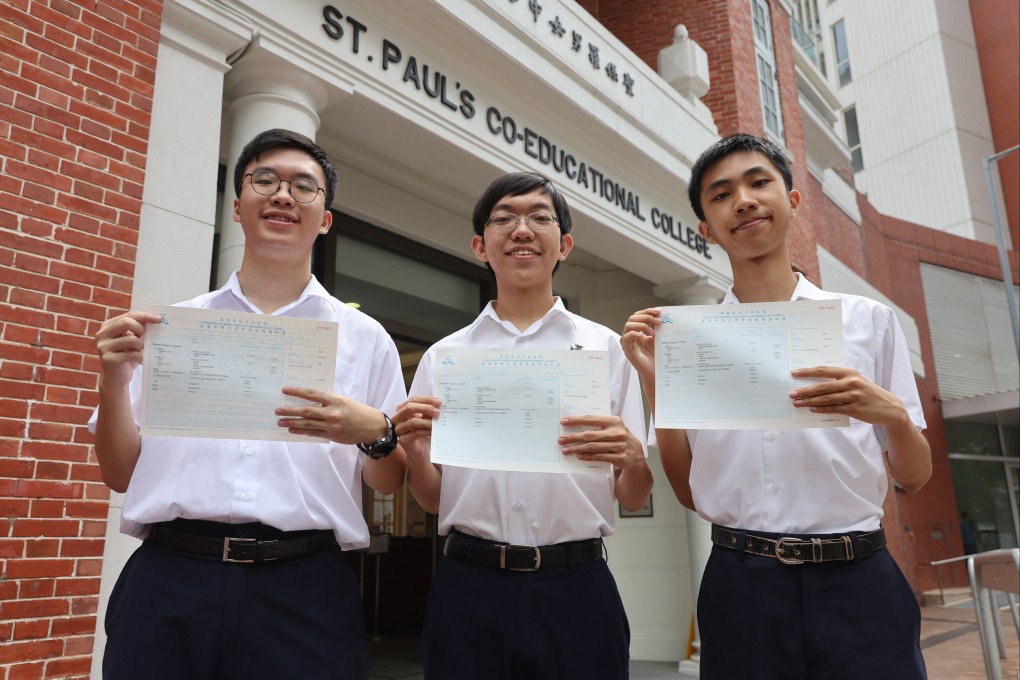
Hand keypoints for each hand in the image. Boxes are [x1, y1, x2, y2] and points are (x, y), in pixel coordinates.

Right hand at [95, 311, 163, 388]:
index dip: (145, 316)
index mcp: (108, 326)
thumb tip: (156, 318)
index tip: (159, 319)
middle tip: (146, 337)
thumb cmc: (127, 356)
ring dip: (141, 346)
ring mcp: (103, 347)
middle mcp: (102, 334)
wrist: (116, 378)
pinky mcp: (108, 359)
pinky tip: (141, 361)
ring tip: (141, 351)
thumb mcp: (132, 340)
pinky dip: (140, 357)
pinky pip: (131, 354)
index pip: (128, 315)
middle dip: (141, 329)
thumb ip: (139, 329)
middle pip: (127, 322)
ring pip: (131, 339)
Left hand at [275, 386, 386, 443]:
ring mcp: (331, 425)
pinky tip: (292, 430)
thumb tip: (307, 400)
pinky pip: (313, 433)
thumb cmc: (356, 411)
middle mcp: (332, 412)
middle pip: (306, 410)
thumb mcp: (343, 401)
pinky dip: (301, 431)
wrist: (371, 426)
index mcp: (335, 399)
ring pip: (307, 423)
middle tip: (277, 410)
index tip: (284, 390)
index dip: (297, 392)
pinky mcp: (332, 435)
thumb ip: (327, 401)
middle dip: (290, 410)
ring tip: (280, 422)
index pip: (312, 394)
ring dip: (292, 422)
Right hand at [391, 395, 440, 461]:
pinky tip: (433, 431)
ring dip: (427, 421)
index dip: (426, 399)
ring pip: (412, 422)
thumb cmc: (422, 432)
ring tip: (437, 422)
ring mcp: (399, 429)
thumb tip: (438, 403)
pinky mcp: (403, 440)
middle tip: (438, 411)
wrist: (420, 451)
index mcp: (402, 409)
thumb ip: (429, 411)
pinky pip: (415, 433)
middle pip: (409, 408)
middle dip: (425, 408)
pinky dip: (426, 431)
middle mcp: (397, 418)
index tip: (438, 401)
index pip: (413, 400)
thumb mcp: (426, 419)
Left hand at [559, 414, 643, 470]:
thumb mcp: (613, 428)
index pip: (591, 419)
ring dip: (577, 449)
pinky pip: (599, 457)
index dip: (576, 420)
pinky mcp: (619, 457)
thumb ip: (599, 425)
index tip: (563, 422)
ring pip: (593, 447)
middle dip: (573, 437)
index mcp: (614, 421)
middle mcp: (617, 432)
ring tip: (565, 450)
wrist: (636, 454)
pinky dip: (587, 457)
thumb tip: (575, 426)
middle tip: (560, 439)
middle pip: (590, 435)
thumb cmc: (619, 438)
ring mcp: (619, 445)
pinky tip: (578, 456)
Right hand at [621, 308, 660, 380]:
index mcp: (637, 331)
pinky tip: (644, 336)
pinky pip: (626, 337)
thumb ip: (656, 328)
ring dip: (642, 325)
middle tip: (658, 321)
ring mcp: (628, 342)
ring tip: (653, 331)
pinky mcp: (627, 350)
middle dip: (646, 316)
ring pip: (628, 325)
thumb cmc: (656, 357)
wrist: (656, 372)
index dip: (647, 311)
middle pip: (632, 318)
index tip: (658, 311)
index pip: (638, 316)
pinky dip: (635, 333)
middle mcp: (631, 335)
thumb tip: (660, 316)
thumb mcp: (658, 338)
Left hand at [790, 366, 909, 426]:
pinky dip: (822, 409)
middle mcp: (851, 382)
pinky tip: (812, 410)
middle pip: (822, 386)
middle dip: (805, 390)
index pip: (824, 370)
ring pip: (826, 398)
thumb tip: (814, 383)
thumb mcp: (856, 381)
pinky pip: (834, 409)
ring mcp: (854, 396)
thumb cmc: (867, 393)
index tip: (794, 373)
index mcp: (849, 373)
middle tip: (792, 393)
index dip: (808, 372)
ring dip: (809, 402)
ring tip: (797, 403)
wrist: (889, 407)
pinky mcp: (856, 409)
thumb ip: (838, 380)